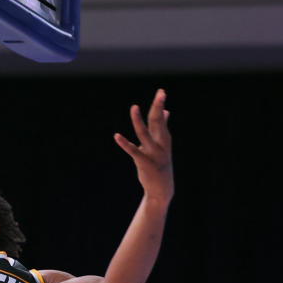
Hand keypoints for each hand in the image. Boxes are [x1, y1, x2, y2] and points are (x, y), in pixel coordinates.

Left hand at [114, 89, 173, 205]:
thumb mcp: (163, 145)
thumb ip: (162, 128)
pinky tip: (116, 136)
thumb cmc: (160, 165)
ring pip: (145, 133)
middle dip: (158, 106)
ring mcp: (153, 154)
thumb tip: (166, 112)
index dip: (159, 105)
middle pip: (157, 122)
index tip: (161, 92)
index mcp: (164, 139)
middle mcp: (161, 144)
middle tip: (160, 92)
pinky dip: (124, 143)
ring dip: (138, 120)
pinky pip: (133, 151)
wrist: (161, 190)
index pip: (161, 118)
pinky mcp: (144, 163)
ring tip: (134, 107)